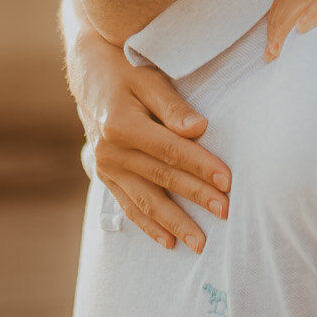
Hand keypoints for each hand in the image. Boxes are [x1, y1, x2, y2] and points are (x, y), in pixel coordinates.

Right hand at [81, 48, 231, 254]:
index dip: (200, 166)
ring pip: (146, 201)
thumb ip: (173, 107)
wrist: (89, 75)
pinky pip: (129, 207)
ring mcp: (106, 168)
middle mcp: (110, 151)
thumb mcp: (149, 80)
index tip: (227, 181)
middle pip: (162, 178)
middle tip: (226, 213)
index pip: (170, 150)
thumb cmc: (126, 72)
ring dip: (174, 223)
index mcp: (122, 125)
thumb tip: (198, 128)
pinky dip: (149, 226)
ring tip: (200, 243)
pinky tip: (168, 242)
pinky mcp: (106, 178)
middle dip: (196, 197)